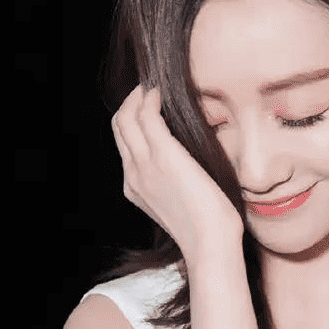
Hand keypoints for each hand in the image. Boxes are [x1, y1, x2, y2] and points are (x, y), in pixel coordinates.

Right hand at [111, 84, 243, 263]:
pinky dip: (151, 98)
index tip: (149, 107)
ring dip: (138, 96)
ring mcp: (144, 165)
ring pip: (125, 117)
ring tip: (155, 86)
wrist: (210, 242)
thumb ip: (176, 183)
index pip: (124, 145)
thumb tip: (191, 165)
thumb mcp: (182, 203)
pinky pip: (146, 115)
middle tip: (150, 89)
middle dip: (130, 102)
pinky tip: (162, 91)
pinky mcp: (163, 155)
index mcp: (135, 188)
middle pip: (119, 127)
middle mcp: (133, 175)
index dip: (132, 121)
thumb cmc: (208, 227)